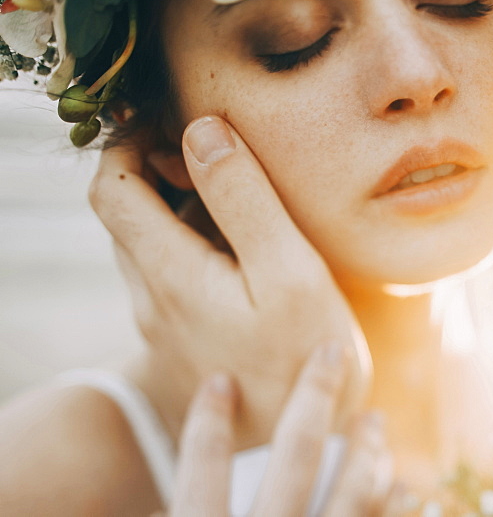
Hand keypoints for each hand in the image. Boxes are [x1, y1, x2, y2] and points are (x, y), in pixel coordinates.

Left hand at [90, 116, 370, 446]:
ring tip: (242, 201)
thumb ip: (243, 199)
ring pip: (153, 248)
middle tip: (218, 155)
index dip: (129, 143)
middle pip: (130, 216)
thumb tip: (201, 129)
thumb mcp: (287, 272)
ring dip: (181, 210)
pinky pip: (175, 279)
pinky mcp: (185, 343)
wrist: (297, 448)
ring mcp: (166, 325)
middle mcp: (152, 299)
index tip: (173, 121)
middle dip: (161, 172)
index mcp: (169, 273)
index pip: (112, 189)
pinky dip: (197, 247)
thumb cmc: (302, 360)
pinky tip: (249, 256)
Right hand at [170, 344, 404, 516]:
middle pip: (296, 459)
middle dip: (315, 398)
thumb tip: (140, 515)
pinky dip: (391, 505)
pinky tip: (400, 485)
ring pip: (350, 496)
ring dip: (365, 450)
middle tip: (331, 352)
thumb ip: (176, 515)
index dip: (209, 422)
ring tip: (372, 419)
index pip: (204, 470)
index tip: (219, 380)